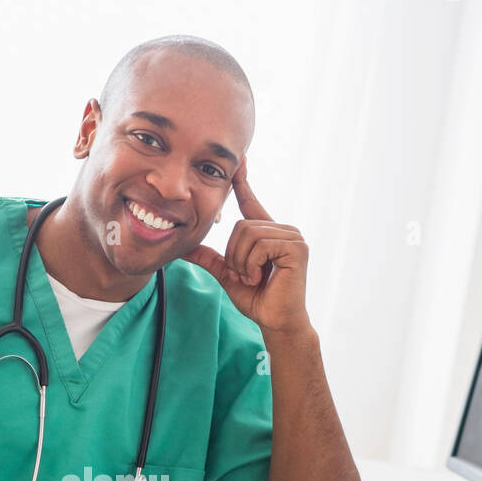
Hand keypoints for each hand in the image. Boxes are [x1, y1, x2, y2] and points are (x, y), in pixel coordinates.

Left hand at [183, 159, 309, 332]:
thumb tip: (184, 248)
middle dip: (234, 254)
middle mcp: (282, 229)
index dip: (242, 182)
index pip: (250, 202)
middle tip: (244, 275)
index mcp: (266, 233)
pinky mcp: (297, 247)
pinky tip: (261, 277)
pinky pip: (259, 245)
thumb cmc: (257, 299)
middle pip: (240, 225)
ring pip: (248, 234)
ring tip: (253, 277)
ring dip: (242, 262)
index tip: (239, 160)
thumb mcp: (228, 275)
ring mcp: (292, 236)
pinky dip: (252, 265)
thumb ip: (210, 258)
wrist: (275, 321)